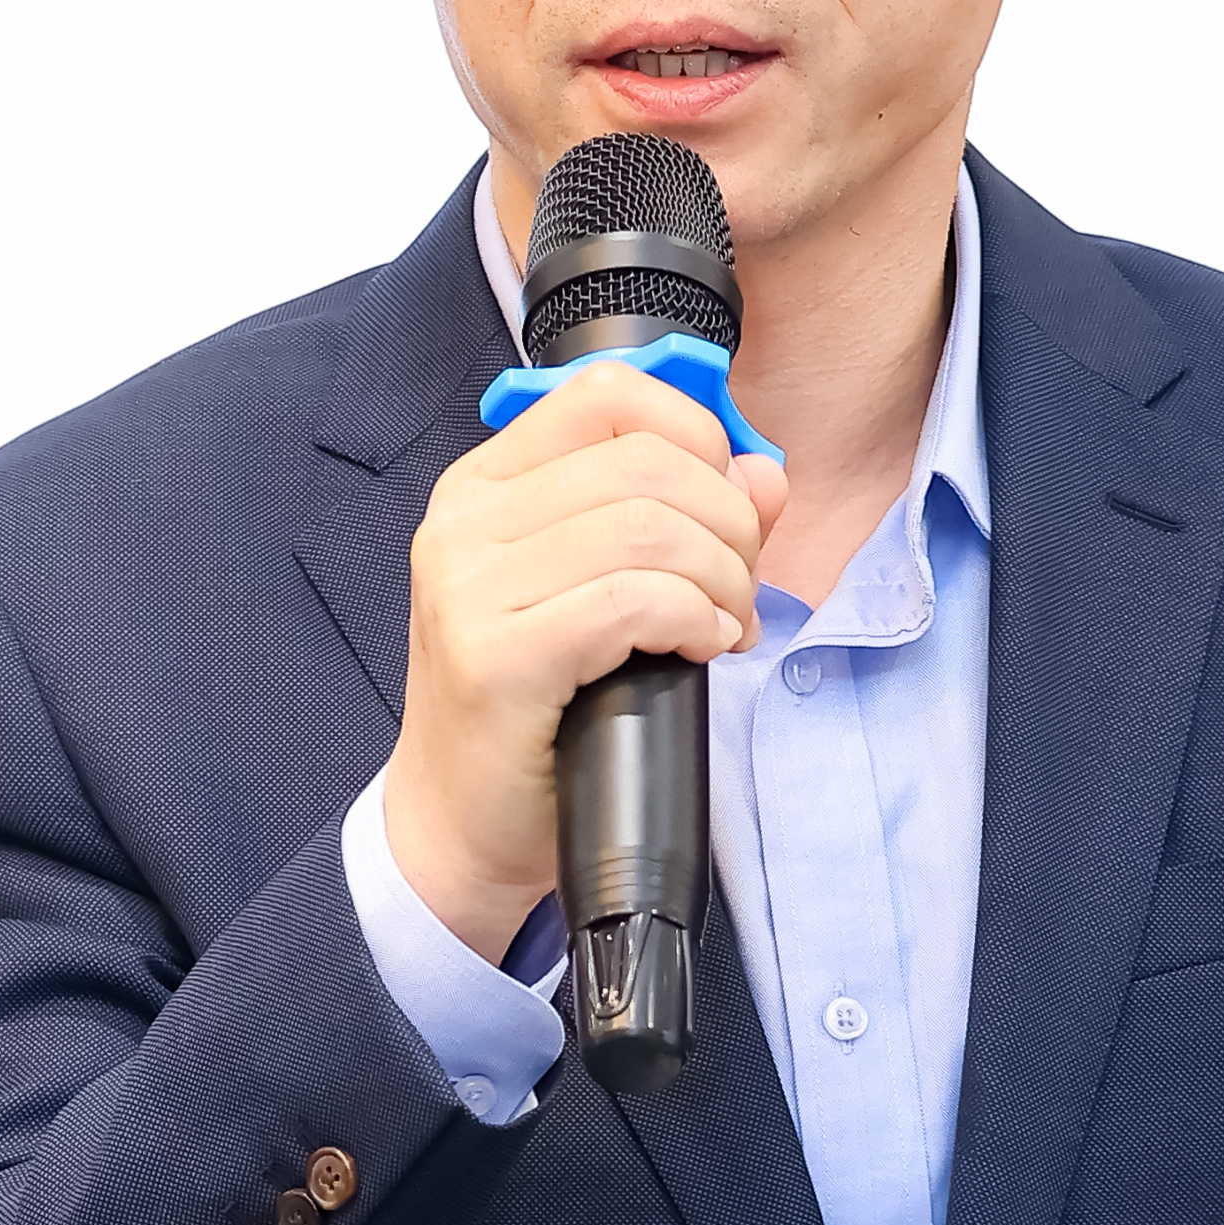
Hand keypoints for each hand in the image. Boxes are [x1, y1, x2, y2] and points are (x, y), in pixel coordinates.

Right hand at [380, 360, 787, 958]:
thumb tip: (764, 472)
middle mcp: (464, 524)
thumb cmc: (534, 713)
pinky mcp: (495, 658)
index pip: (608, 396)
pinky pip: (630, 600)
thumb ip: (679, 520)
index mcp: (483, 488)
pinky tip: (698, 649)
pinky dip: (691, 618)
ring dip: (720, 579)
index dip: (697, 436)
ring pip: (647, 528)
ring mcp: (470, 589)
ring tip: (723, 627)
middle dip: (727, 523)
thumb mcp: (601, 595)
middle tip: (738, 590)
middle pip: (645, 463)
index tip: (726, 508)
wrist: (459, 828)